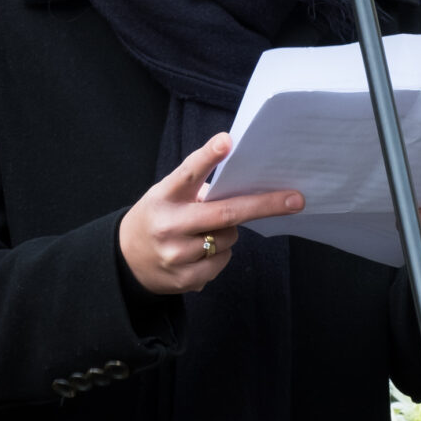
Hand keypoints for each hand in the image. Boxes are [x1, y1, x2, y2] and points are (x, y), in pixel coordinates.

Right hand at [118, 132, 303, 294]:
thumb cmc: (158, 216)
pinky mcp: (184, 279)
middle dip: (264, 205)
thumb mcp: (167, 195)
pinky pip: (222, 263)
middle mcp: (169, 224)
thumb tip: (243, 187)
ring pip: (228, 239)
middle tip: (295, 199)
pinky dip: (218, 255)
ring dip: (226, 233)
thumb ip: (196, 189)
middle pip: (225, 214)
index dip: (209, 156)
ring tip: (202, 232)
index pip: (188, 172)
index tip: (228, 141)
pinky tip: (198, 252)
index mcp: (165, 195)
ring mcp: (176, 254)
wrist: (125, 259)